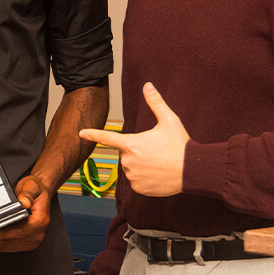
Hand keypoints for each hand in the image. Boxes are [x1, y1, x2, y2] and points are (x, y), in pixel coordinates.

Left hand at [0, 175, 50, 252]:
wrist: (38, 191)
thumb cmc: (35, 189)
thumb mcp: (31, 186)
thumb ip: (27, 193)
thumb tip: (24, 202)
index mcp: (40, 221)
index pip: (19, 231)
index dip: (3, 234)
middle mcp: (37, 233)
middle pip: (11, 241)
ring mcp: (31, 239)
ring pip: (7, 246)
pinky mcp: (25, 242)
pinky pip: (8, 246)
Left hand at [79, 82, 189, 196]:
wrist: (192, 171)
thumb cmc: (180, 145)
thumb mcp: (169, 120)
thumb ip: (155, 102)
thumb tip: (147, 85)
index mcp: (131, 143)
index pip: (107, 138)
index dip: (93, 134)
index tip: (81, 133)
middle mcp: (129, 161)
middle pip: (126, 153)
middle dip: (136, 151)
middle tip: (155, 151)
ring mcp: (133, 176)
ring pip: (131, 168)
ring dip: (140, 165)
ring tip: (159, 163)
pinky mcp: (140, 189)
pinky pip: (137, 181)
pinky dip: (145, 178)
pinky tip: (158, 174)